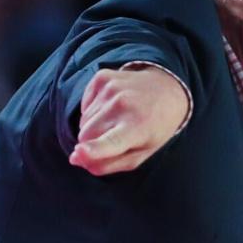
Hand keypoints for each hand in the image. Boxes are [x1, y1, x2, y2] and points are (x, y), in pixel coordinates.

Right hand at [68, 65, 188, 175]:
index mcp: (138, 127)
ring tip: (117, 120)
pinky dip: (93, 111)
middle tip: (115, 136)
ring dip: (94, 127)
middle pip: (86, 136)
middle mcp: (123, 104)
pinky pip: (83, 106)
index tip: (79, 152)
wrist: (167, 90)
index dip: (93, 150)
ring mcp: (111, 88)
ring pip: (83, 122)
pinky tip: (112, 107)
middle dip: (92, 143)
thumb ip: (108, 164)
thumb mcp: (140, 154)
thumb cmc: (153, 129)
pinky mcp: (102, 77)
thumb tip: (75, 159)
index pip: (112, 142)